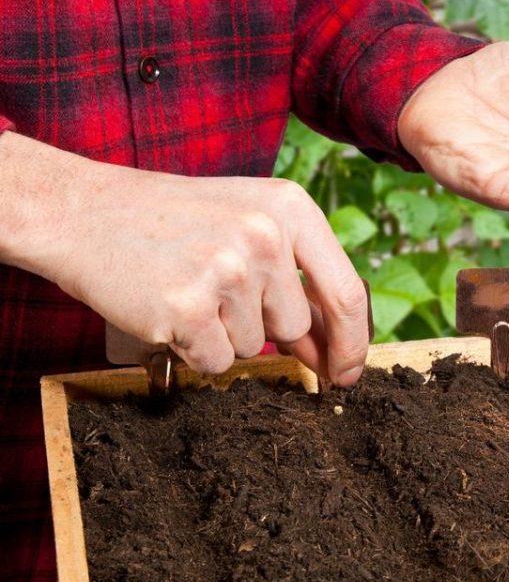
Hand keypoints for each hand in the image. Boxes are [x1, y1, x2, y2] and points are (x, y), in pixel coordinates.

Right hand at [2, 134, 368, 383]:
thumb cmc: (172, 223)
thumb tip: (332, 351)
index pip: (346, 292)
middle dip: (262, 329)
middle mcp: (266, 236)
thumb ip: (295, 280)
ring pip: (252, 346)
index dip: (352, 343)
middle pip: (293, 326)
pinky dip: (192, 349)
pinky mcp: (188, 306)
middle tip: (214, 293)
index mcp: (291, 208)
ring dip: (221, 335)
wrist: (82, 212)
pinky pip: (214, 361)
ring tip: (185, 289)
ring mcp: (227, 271)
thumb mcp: (248, 225)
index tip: (349, 372)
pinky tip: (167, 309)